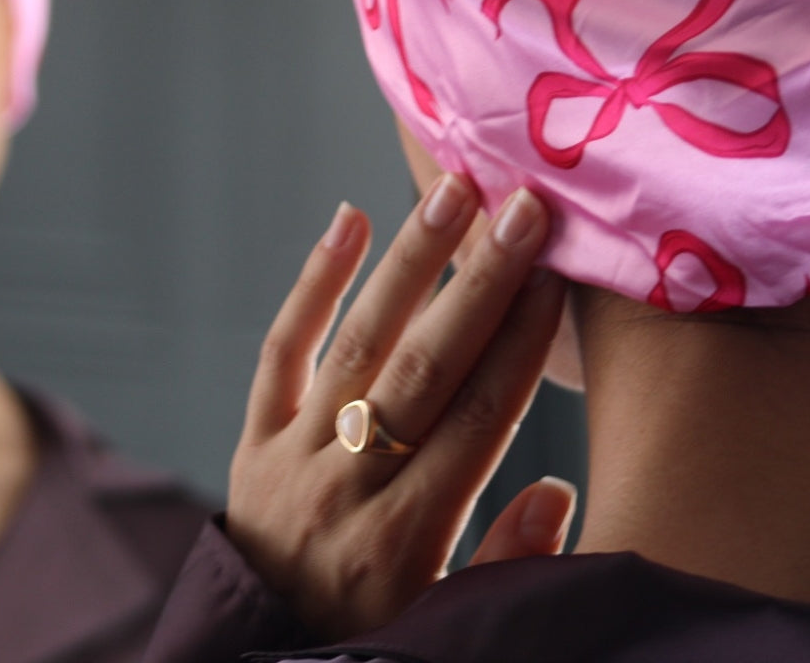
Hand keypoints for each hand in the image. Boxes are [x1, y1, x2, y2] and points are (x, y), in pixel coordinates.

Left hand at [225, 175, 569, 638]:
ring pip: (358, 343)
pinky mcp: (254, 437)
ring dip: (409, 263)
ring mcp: (292, 454)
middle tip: (522, 211)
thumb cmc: (368, 639)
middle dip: (478, 284)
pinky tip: (349, 219)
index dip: (519, 349)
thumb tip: (556, 490)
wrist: (253, 661)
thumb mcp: (443, 628)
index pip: (476, 424)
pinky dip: (314, 283)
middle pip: (424, 370)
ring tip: (452, 192)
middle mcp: (345, 488)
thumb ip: (503, 566)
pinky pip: (281, 350)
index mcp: (403, 544)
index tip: (556, 280)